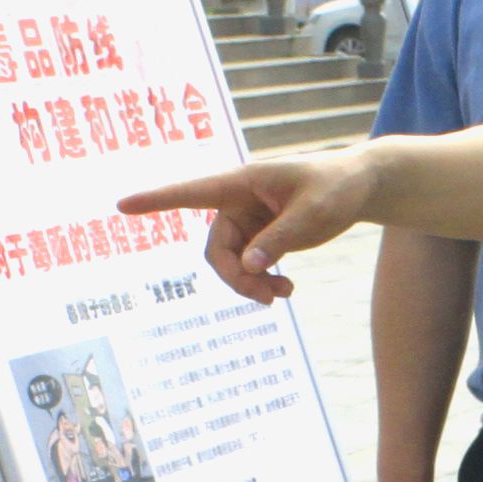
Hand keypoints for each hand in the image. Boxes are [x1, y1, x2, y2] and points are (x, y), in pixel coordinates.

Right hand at [119, 148, 377, 302]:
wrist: (359, 187)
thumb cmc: (337, 187)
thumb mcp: (314, 213)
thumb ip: (281, 238)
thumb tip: (249, 266)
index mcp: (243, 182)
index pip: (193, 192)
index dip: (157, 200)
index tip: (123, 205)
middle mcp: (237, 201)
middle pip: (216, 248)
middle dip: (236, 278)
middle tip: (269, 300)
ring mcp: (247, 221)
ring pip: (230, 263)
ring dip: (250, 285)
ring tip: (284, 295)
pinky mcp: (260, 236)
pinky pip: (247, 266)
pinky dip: (261, 282)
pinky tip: (285, 290)